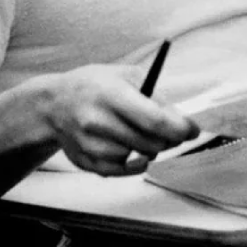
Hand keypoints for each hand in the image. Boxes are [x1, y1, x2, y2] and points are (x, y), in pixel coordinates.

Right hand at [42, 66, 197, 175]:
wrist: (54, 104)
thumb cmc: (95, 86)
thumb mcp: (124, 75)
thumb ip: (154, 96)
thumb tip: (181, 121)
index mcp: (110, 93)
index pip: (154, 119)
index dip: (180, 128)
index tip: (193, 130)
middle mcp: (97, 120)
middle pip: (151, 142)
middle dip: (168, 139)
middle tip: (170, 131)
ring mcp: (90, 144)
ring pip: (139, 158)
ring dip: (148, 149)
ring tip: (136, 132)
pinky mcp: (86, 162)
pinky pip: (124, 171)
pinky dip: (134, 162)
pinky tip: (130, 148)